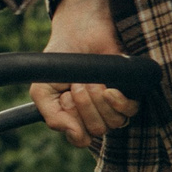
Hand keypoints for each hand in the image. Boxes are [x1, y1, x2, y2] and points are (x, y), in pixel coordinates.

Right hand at [32, 0, 141, 148]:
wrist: (78, 33)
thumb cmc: (60, 61)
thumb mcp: (42, 90)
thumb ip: (51, 116)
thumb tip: (75, 135)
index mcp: (74, 118)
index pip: (80, 138)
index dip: (73, 124)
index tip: (65, 100)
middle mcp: (96, 115)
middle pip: (97, 130)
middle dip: (84, 106)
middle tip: (77, 84)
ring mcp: (113, 106)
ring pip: (113, 123)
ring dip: (98, 100)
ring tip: (90, 80)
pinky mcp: (130, 93)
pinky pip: (129, 111)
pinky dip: (117, 101)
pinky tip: (108, 88)